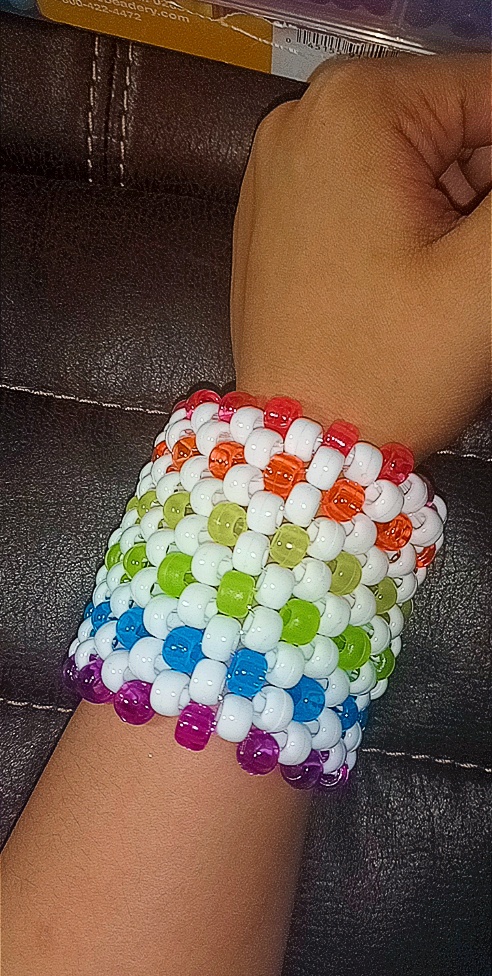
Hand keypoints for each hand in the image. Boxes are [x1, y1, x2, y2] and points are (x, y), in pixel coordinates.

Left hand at [231, 55, 490, 458]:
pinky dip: (411, 225)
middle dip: (482, 192)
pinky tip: (417, 281)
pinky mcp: (277, 213)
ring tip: (444, 285)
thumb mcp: (485, 273)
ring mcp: (280, 168)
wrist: (297, 448)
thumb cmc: (387, 367)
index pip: (490, 91)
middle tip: (470, 269)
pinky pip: (368, 193)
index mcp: (354, 108)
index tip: (486, 249)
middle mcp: (303, 119)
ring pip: (411, 162)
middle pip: (449, 125)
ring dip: (454, 212)